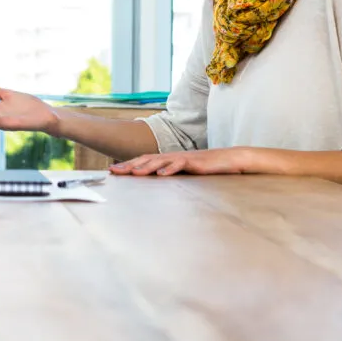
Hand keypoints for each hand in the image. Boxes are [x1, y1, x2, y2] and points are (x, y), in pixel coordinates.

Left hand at [109, 147, 251, 176]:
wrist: (229, 160)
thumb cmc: (206, 168)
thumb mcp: (184, 174)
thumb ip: (170, 177)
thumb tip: (155, 183)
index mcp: (168, 160)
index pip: (144, 161)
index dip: (128, 165)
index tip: (113, 170)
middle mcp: (172, 157)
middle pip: (146, 159)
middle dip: (129, 165)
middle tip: (113, 171)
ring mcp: (183, 158)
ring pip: (160, 161)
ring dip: (145, 166)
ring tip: (133, 172)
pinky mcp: (195, 162)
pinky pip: (180, 165)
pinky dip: (170, 169)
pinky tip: (162, 174)